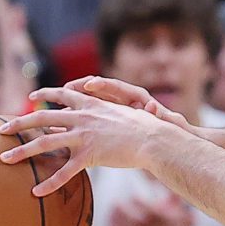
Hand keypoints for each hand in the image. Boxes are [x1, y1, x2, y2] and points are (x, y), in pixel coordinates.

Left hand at [0, 87, 173, 196]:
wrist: (154, 138)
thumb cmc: (144, 127)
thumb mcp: (122, 113)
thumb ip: (106, 114)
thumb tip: (100, 117)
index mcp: (91, 105)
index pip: (63, 94)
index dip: (45, 94)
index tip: (32, 96)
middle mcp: (83, 117)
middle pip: (42, 117)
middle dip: (19, 123)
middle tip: (1, 129)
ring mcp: (84, 136)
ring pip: (44, 142)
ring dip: (21, 151)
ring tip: (4, 159)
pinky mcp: (90, 155)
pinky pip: (65, 172)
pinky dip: (49, 183)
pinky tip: (35, 192)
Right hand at [66, 76, 195, 134]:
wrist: (167, 140)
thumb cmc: (169, 130)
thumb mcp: (169, 124)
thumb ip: (164, 116)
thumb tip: (155, 108)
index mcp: (139, 98)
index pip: (119, 87)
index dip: (103, 85)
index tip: (90, 84)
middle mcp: (125, 101)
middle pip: (101, 90)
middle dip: (82, 87)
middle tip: (65, 88)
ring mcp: (115, 110)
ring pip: (91, 102)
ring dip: (75, 100)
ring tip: (55, 101)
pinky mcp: (109, 121)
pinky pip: (90, 114)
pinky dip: (77, 116)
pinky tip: (60, 121)